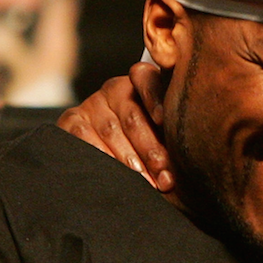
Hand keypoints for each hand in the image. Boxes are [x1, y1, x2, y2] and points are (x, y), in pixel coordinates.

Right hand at [56, 62, 173, 190]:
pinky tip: (112, 173)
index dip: (155, 98)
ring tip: (145, 182)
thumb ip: (174, 136)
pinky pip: (82, 137)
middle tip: (164, 175)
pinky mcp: (72, 119)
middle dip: (150, 149)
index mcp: (142, 84)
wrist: (109, 158)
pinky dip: (98, 156)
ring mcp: (93, 104)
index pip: (148, 80)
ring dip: (129, 159)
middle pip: (133, 116)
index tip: (164, 119)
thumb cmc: (151, 147)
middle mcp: (115, 89)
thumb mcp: (166, 137)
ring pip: (110, 130)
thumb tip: (190, 154)